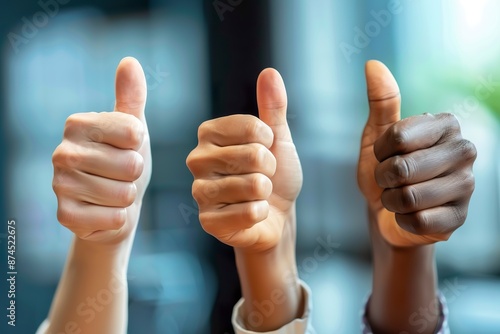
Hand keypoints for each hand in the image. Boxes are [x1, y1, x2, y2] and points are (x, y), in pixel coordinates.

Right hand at [52, 57, 151, 244]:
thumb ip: (131, 98)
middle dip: (134, 175)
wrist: (115, 206)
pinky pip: (115, 217)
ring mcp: (60, 185)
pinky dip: (118, 218)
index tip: (125, 149)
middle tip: (119, 176)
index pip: (134, 132)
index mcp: (77, 124)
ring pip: (124, 193)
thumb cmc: (124, 163)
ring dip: (126, 197)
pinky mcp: (66, 216)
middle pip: (131, 165)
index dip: (139, 145)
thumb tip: (129, 61)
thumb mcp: (133, 129)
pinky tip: (103, 212)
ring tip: (111, 193)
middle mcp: (62, 152)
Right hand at [187, 68, 301, 252]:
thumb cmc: (275, 174)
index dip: (269, 141)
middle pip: (254, 155)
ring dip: (266, 192)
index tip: (265, 150)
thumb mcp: (277, 138)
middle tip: (262, 176)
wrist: (277, 215)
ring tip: (256, 194)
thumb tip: (269, 72)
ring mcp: (200, 191)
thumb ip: (272, 107)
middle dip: (270, 169)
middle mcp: (197, 159)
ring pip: (254, 185)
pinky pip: (250, 212)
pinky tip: (251, 214)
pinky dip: (260, 214)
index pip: (252, 127)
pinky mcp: (207, 221)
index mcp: (209, 134)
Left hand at [357, 60, 476, 246]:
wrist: (387, 210)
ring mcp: (467, 185)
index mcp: (445, 124)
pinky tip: (409, 214)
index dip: (380, 151)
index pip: (397, 137)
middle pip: (402, 169)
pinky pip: (418, 221)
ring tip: (398, 196)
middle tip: (389, 180)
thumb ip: (381, 101)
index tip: (385, 155)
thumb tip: (372, 64)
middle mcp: (464, 150)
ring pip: (409, 197)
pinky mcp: (461, 217)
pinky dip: (403, 220)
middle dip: (383, 179)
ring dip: (391, 200)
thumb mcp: (378, 134)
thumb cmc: (384, 167)